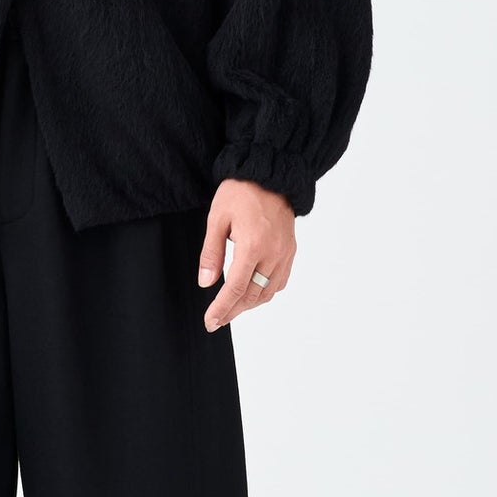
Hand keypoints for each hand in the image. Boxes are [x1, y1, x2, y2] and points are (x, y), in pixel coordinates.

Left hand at [197, 179, 295, 330]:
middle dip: (233, 311)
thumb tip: (206, 282)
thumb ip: (211, 254)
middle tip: (216, 320)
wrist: (270, 175)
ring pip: (268, 293)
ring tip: (231, 309)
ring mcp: (285, 254)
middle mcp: (273, 254)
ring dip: (249, 305)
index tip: (210, 322)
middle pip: (253, 296)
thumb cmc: (241, 192)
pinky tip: (252, 293)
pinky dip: (265, 293)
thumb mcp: (217, 219)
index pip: (236, 289)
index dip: (222, 309)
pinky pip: (280, 282)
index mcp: (253, 246)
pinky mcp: (290, 251)